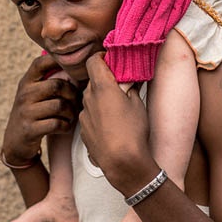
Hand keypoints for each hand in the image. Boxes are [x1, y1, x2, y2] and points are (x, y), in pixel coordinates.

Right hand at [2, 55, 79, 165]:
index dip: (58, 61)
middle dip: (72, 94)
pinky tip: (65, 127)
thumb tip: (79, 70)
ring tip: (71, 116)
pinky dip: (66, 126)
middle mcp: (24, 94)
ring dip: (71, 112)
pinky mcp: (30, 129)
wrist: (15, 141)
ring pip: (59, 106)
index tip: (73, 68)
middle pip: (57, 85)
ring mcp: (26, 112)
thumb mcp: (34, 94)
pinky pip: (56, 124)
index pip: (41, 63)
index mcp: (26, 82)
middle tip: (77, 102)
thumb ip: (51, 81)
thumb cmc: (33, 113)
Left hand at [79, 53, 157, 195]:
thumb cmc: (133, 131)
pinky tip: (111, 126)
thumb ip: (131, 87)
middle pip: (92, 80)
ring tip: (118, 109)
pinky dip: (98, 115)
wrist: (122, 163)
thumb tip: (131, 79)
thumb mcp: (138, 104)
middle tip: (121, 86)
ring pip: (91, 99)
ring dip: (101, 99)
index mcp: (102, 87)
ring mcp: (83, 115)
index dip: (102, 58)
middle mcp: (88, 98)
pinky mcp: (83, 130)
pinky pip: (90, 115)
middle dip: (104, 81)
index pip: (93, 60)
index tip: (112, 62)